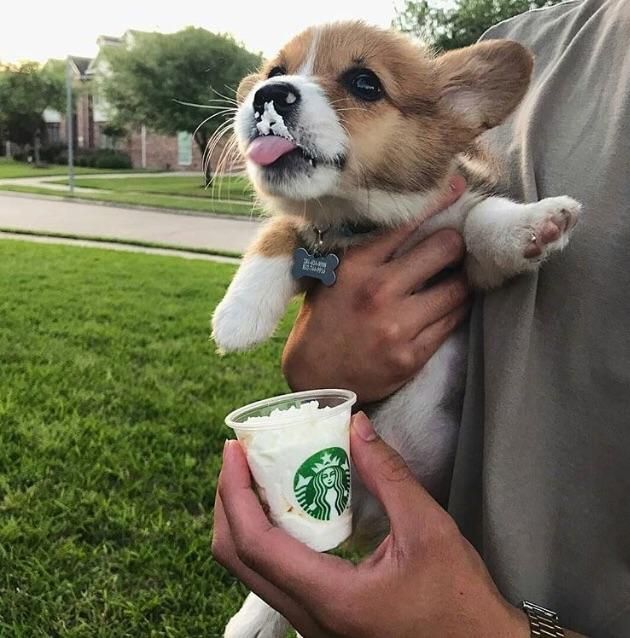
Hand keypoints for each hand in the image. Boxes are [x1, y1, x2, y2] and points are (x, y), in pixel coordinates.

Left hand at [212, 412, 528, 637]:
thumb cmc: (460, 601)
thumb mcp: (430, 530)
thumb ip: (389, 475)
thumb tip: (357, 426)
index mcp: (331, 599)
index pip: (255, 544)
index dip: (235, 492)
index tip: (233, 450)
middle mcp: (309, 619)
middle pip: (236, 560)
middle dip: (229, 502)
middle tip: (239, 458)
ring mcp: (312, 625)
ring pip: (250, 572)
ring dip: (243, 519)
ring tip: (256, 475)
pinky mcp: (321, 621)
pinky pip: (274, 577)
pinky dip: (265, 537)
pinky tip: (284, 508)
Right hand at [282, 175, 470, 403]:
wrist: (315, 380)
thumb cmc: (323, 322)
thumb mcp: (331, 278)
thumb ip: (364, 253)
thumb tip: (406, 223)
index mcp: (355, 266)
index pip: (408, 221)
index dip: (439, 200)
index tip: (456, 188)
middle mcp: (378, 292)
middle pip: (445, 248)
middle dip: (454, 244)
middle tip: (454, 246)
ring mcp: (398, 326)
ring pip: (458, 288)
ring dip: (460, 279)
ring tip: (455, 277)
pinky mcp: (412, 355)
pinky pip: (453, 322)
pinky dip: (455, 309)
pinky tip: (448, 304)